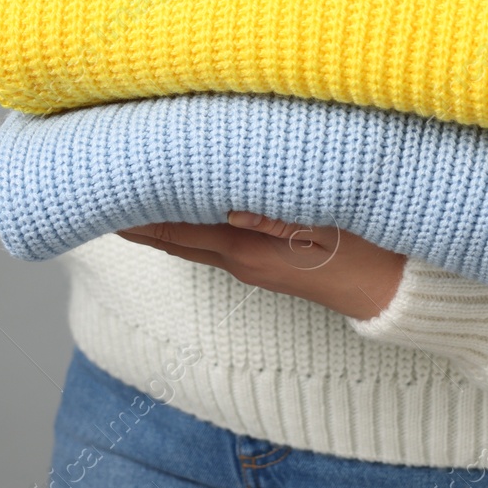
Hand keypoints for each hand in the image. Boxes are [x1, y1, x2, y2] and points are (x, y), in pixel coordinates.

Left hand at [115, 212, 408, 320]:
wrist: (390, 294)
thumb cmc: (366, 251)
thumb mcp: (329, 225)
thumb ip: (281, 216)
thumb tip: (234, 209)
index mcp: (249, 249)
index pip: (179, 230)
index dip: (140, 216)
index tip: (106, 196)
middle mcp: (240, 260)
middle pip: (172, 239)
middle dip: (135, 220)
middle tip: (97, 193)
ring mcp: (249, 265)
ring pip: (188, 241)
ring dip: (156, 223)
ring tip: (122, 201)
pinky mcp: (261, 264)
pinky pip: (208, 242)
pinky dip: (183, 226)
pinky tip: (175, 211)